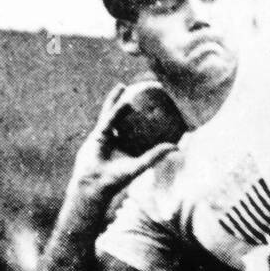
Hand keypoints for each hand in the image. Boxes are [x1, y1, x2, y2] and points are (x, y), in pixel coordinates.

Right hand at [66, 84, 177, 209]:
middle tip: (144, 96)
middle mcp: (120, 144)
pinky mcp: (98, 133)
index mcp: (131, 153)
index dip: (153, 126)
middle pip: (130, 124)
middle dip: (135, 110)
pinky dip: (115, 103)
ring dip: (121, 100)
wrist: (93, 183)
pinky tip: (121, 91)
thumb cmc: (117, 179)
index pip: (144, 137)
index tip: (163, 114)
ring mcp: (108, 138)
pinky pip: (109, 115)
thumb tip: (177, 147)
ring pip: (116, 116)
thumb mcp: (140, 165)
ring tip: (128, 86)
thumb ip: (156, 155)